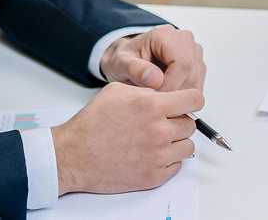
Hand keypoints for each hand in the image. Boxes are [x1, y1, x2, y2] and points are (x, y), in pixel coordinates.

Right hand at [51, 82, 202, 195]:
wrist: (72, 156)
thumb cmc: (91, 124)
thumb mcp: (117, 91)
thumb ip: (147, 90)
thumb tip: (166, 95)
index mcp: (152, 106)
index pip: (195, 100)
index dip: (191, 101)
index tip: (186, 104)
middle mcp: (159, 131)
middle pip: (191, 125)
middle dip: (179, 122)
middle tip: (161, 124)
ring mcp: (157, 156)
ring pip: (188, 147)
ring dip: (176, 143)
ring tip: (156, 141)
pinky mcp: (153, 176)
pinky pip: (177, 166)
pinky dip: (168, 161)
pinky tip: (150, 155)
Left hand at [100, 25, 204, 91]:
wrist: (130, 58)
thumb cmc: (125, 60)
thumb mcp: (120, 64)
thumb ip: (135, 70)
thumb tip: (156, 79)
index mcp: (165, 35)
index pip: (182, 64)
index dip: (171, 85)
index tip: (155, 95)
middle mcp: (184, 39)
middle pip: (191, 74)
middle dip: (174, 92)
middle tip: (154, 97)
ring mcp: (193, 50)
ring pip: (196, 81)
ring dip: (179, 94)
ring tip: (158, 93)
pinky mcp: (197, 63)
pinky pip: (197, 84)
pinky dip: (183, 94)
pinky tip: (166, 92)